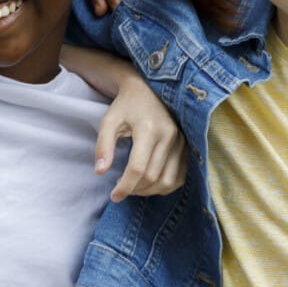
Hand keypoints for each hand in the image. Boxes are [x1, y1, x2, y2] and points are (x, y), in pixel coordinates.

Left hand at [95, 75, 185, 201]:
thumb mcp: (109, 121)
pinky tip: (150, 184)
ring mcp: (181, 142)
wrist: (148, 90)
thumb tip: (100, 172)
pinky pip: (179, 178)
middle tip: (120, 189)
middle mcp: (169, 136)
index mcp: (148, 128)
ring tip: (134, 187)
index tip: (113, 196)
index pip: (138, 168)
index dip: (125, 186)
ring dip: (149, 192)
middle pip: (152, 177)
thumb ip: (103, 145)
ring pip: (167, 181)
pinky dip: (164, 187)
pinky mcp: (187, 147)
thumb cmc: (125, 106)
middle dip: (134, 190)